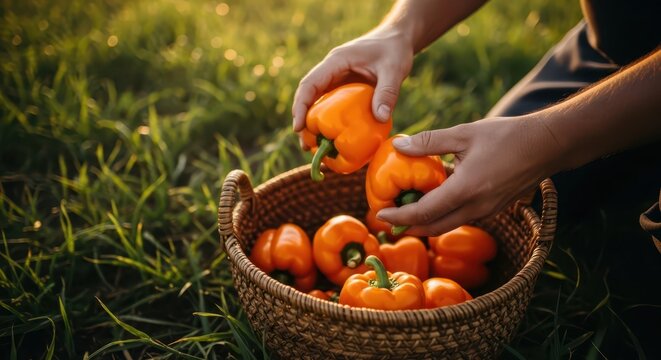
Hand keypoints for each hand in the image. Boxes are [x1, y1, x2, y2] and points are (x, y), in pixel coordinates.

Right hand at [292, 26, 413, 146]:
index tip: (298, 127)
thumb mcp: (394, 69)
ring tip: (313, 149)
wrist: (397, 40)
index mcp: (335, 62)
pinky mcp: (344, 90)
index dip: (300, 106)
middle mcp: (331, 72)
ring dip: (313, 125)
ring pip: (317, 103)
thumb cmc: (394, 50)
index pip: (310, 84)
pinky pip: (331, 107)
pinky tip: (332, 140)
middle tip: (305, 146)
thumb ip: (388, 92)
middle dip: (303, 121)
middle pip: (308, 97)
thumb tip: (380, 118)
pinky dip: (329, 123)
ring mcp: (336, 81)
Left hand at [376, 115, 562, 235]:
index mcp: (466, 190)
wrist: (548, 145)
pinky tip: (432, 201)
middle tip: (387, 220)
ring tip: (404, 212)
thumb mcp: (464, 133)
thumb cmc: (507, 135)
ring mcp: (486, 211)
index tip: (379, 216)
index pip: (423, 213)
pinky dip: (441, 215)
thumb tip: (398, 145)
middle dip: (408, 228)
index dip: (399, 217)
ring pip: (447, 225)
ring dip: (424, 224)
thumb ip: (429, 142)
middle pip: (433, 228)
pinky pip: (460, 217)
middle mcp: (476, 207)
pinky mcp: (492, 208)